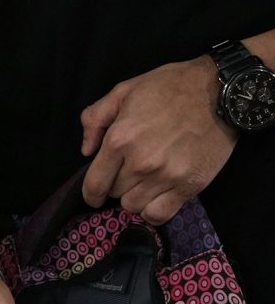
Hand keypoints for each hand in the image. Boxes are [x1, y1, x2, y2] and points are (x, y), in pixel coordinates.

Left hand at [81, 56, 236, 224]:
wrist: (218, 91)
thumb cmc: (169, 87)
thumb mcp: (124, 91)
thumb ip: (96, 119)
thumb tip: (86, 151)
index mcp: (120, 139)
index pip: (94, 185)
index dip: (91, 194)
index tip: (95, 194)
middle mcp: (140, 163)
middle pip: (115, 194)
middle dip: (117, 185)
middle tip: (130, 170)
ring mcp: (166, 177)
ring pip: (134, 207)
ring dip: (135, 197)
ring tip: (145, 180)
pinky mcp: (189, 186)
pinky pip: (158, 215)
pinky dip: (153, 210)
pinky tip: (157, 196)